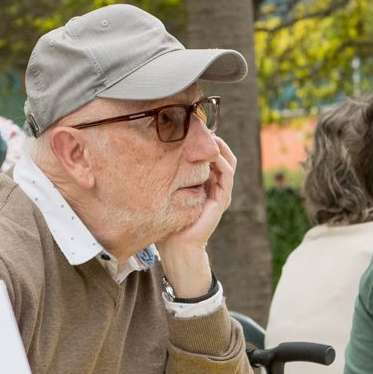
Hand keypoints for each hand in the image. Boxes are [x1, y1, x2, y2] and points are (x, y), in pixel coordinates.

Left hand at [155, 135, 236, 295]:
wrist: (176, 248)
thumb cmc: (167, 220)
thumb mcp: (165, 191)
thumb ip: (164, 175)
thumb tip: (144, 154)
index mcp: (205, 182)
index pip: (212, 153)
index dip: (205, 138)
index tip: (192, 126)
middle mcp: (215, 185)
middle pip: (224, 153)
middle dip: (214, 138)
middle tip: (201, 126)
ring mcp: (220, 193)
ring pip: (228, 161)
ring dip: (219, 146)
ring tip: (207, 136)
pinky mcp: (220, 201)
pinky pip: (226, 176)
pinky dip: (220, 163)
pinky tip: (209, 155)